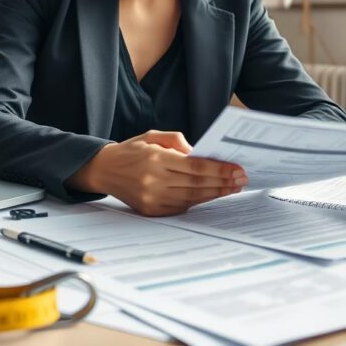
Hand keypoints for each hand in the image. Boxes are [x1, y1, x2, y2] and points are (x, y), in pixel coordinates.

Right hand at [67, 130, 248, 216]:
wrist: (104, 170)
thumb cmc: (131, 151)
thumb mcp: (152, 135)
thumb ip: (176, 140)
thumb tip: (199, 153)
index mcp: (155, 158)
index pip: (195, 167)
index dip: (219, 170)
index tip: (236, 169)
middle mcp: (153, 179)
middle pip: (197, 184)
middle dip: (223, 182)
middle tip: (241, 180)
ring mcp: (151, 197)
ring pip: (192, 198)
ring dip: (215, 194)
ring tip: (231, 188)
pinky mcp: (150, 209)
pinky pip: (180, 207)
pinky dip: (198, 201)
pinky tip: (210, 195)